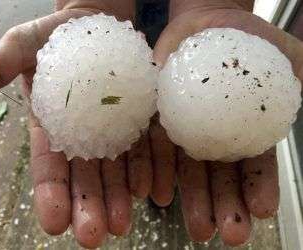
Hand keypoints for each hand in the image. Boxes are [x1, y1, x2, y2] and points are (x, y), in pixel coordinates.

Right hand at [0, 1, 153, 248]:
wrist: (97, 20)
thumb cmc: (55, 34)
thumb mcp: (21, 47)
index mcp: (53, 126)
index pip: (50, 167)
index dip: (51, 194)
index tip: (53, 223)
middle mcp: (84, 135)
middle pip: (86, 176)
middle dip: (88, 206)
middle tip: (93, 235)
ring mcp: (115, 129)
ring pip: (117, 170)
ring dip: (119, 198)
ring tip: (122, 224)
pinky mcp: (140, 118)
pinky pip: (144, 147)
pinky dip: (147, 170)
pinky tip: (150, 191)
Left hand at [151, 1, 302, 245]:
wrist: (200, 26)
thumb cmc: (243, 39)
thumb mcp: (283, 54)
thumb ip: (298, 76)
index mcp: (247, 129)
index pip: (255, 165)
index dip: (258, 188)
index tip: (261, 211)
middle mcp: (216, 137)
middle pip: (221, 177)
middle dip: (226, 207)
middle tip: (230, 235)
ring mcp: (186, 132)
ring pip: (189, 172)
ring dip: (194, 201)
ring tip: (200, 229)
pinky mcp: (159, 121)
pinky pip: (156, 150)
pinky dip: (156, 173)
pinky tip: (158, 195)